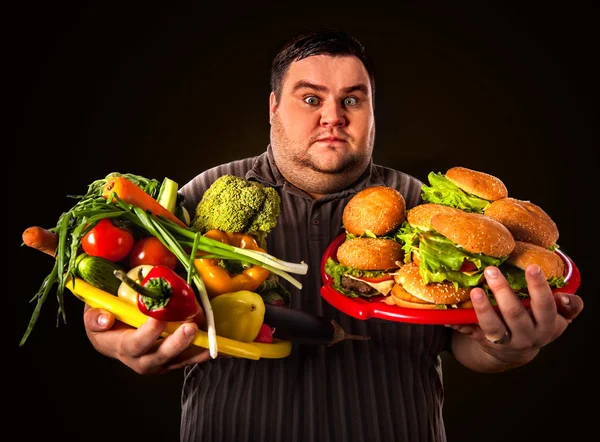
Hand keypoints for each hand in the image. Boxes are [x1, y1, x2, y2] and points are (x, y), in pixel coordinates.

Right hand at [83, 304, 212, 373]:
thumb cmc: (105, 322)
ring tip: (210, 336)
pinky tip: (216, 344)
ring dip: (195, 348)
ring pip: (179, 359)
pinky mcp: (173, 361)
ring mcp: (159, 363)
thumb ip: (95, 317)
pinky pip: (189, 359)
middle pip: (161, 356)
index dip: (149, 332)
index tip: (160, 316)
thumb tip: (104, 319)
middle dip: (177, 343)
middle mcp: (141, 360)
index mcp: (122, 347)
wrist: (112, 339)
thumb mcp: (93, 316)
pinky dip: (203, 352)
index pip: (136, 343)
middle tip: (191, 327)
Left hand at [448, 264, 583, 370]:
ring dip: (483, 309)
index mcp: (547, 326)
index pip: (546, 306)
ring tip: (474, 291)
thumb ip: (569, 306)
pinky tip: (445, 315)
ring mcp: (505, 342)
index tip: (532, 267)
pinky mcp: (484, 343)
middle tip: (492, 270)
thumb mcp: (559, 317)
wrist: (517, 350)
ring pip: (493, 327)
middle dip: (503, 292)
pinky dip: (457, 324)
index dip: (539, 288)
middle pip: (515, 314)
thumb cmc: (538, 322)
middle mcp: (526, 336)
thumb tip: (565, 295)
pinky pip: (469, 333)